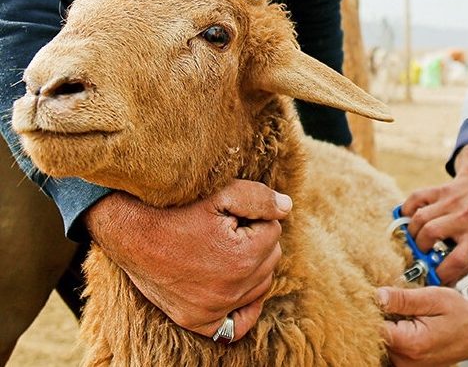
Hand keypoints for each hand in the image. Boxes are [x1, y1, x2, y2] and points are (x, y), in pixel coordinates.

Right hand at [85, 179, 291, 340]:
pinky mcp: (195, 320)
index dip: (254, 215)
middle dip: (255, 239)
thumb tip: (287, 208)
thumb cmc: (175, 207)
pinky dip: (244, 309)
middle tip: (224, 227)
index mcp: (242, 260)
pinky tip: (240, 288)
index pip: (274, 230)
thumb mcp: (223, 192)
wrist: (128, 229)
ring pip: (259, 285)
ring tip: (222, 248)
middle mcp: (229, 292)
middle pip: (270, 258)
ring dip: (251, 266)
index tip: (229, 212)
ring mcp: (211, 310)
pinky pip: (236, 327)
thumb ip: (261, 199)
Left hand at [379, 286, 467, 365]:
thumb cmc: (461, 316)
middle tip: (396, 300)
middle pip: (375, 335)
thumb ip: (403, 299)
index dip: (372, 308)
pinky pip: (390, 347)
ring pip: (381, 340)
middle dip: (381, 315)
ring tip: (406, 311)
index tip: (378, 295)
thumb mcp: (435, 298)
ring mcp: (405, 366)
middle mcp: (405, 361)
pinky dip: (394, 332)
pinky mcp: (406, 365)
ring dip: (389, 323)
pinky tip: (406, 321)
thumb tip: (377, 296)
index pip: (374, 327)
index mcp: (411, 344)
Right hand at [401, 145, 467, 283]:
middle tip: (419, 255)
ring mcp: (451, 201)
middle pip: (430, 233)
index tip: (430, 277)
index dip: (440, 273)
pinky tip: (411, 221)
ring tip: (417, 240)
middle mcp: (465, 217)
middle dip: (420, 249)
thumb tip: (443, 287)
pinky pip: (414, 200)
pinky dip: (407, 211)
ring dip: (413, 233)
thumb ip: (463, 268)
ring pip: (420, 218)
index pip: (457, 260)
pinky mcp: (439, 190)